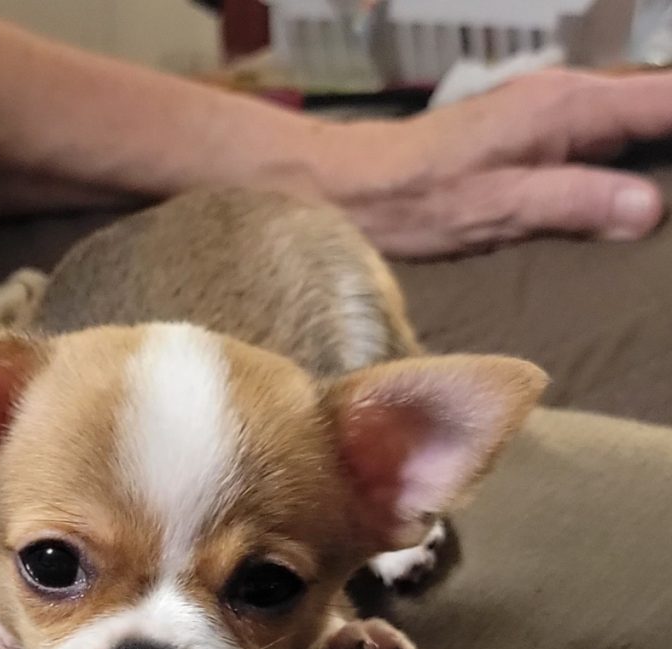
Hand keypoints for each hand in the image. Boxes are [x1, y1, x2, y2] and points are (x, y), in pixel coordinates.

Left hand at [331, 69, 670, 257]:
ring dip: (658, 152)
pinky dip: (623, 162)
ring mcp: (544, 116)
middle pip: (655, 107)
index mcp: (566, 107)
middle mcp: (563, 99)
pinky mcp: (525, 139)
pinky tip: (632, 195)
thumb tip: (650, 209)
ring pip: (627, 124)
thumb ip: (572, 203)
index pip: (667, 99)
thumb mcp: (495, 208)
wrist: (349, 187)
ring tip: (669, 197)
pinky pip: (595, 143)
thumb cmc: (413, 199)